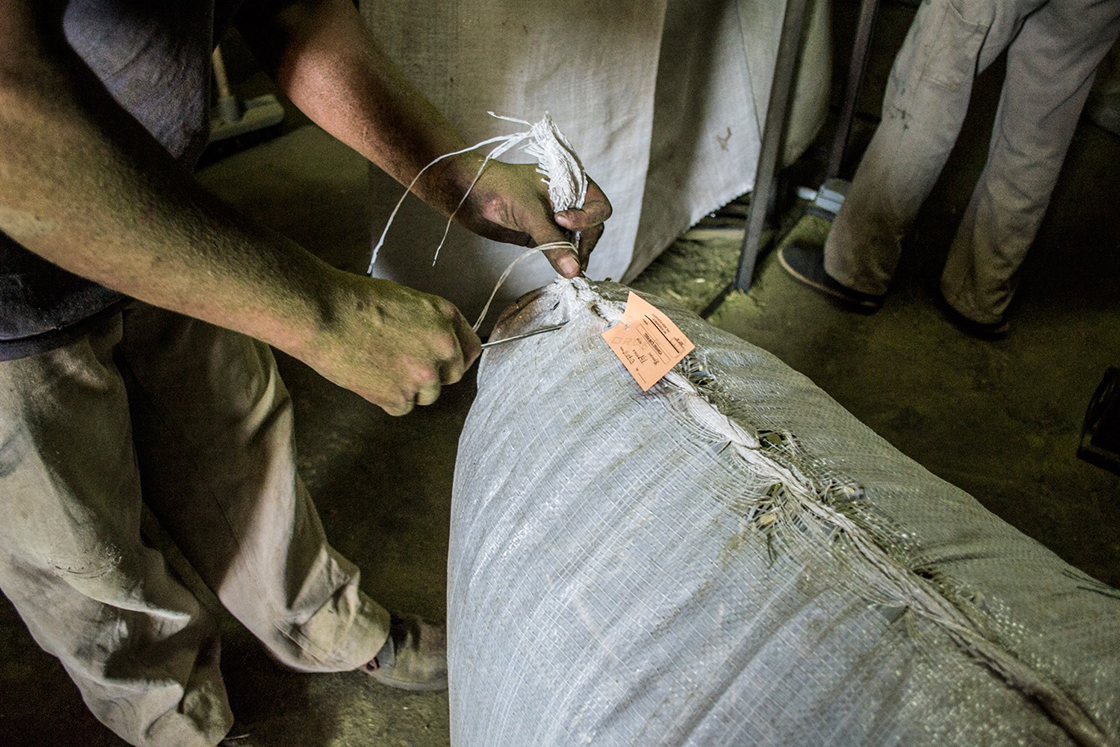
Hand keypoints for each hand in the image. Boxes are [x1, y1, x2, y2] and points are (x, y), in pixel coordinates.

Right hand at [298, 270, 480, 415]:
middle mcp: (441, 348)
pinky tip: (370, 378)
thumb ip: (431, 324)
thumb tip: (439, 347)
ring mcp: (422, 375)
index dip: (455, 357)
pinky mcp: (399, 396)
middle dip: (433, 374)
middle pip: (452, 376)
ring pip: (427, 395)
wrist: (323, 315)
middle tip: (403, 364)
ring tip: (380, 366)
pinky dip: (387, 399)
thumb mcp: (408, 301)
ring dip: (409, 387)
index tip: (444, 362)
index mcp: (445, 318)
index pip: (471, 349)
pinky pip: (403, 408)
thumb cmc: (357, 302)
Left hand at [452, 160, 611, 277]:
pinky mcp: (545, 234)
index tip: (560, 222)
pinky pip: (563, 250)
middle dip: (583, 246)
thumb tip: (574, 271)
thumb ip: (553, 243)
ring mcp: (558, 219)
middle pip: (592, 229)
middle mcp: (570, 201)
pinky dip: (563, 261)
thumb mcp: (529, 214)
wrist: (468, 195)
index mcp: (573, 183)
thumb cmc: (499, 189)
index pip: (598, 207)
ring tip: (567, 272)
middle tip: (571, 265)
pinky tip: (561, 271)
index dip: (586, 219)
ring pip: (579, 242)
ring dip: (574, 257)